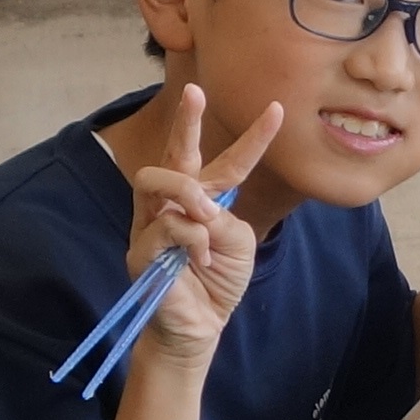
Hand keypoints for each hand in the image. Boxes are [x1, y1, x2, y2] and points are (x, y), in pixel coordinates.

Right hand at [109, 85, 272, 368]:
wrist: (199, 327)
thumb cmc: (218, 282)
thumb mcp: (237, 243)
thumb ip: (224, 217)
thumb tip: (197, 206)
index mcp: (206, 200)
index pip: (230, 162)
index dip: (254, 137)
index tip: (278, 109)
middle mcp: (174, 204)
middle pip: (176, 153)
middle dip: (185, 120)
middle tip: (195, 92)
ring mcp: (151, 223)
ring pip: (157, 180)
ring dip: (187, 193)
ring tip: (205, 215)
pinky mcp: (140, 248)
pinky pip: (165, 226)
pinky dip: (190, 241)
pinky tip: (198, 260)